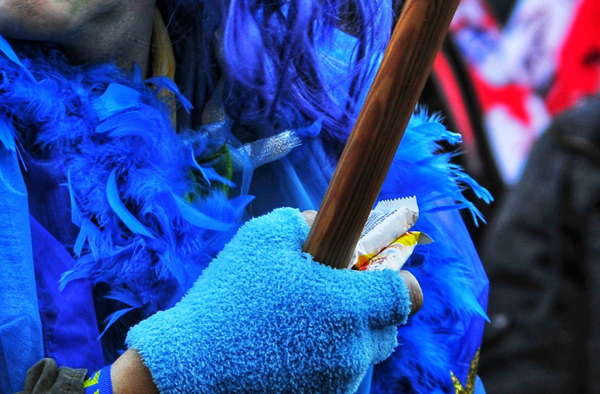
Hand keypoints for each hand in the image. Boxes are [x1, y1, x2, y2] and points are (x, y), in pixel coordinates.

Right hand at [123, 208, 416, 393]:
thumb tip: (326, 226)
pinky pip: (338, 378)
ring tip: (299, 326)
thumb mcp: (263, 237)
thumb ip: (305, 222)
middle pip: (387, 328)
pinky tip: (287, 352)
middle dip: (366, 309)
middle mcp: (353, 350)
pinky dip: (323, 363)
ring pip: (361, 355)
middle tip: (327, 295)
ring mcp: (338, 382)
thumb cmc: (230, 297)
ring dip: (343, 337)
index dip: (396, 280)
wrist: (193, 366)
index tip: (370, 273)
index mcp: (348, 306)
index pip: (406, 296)